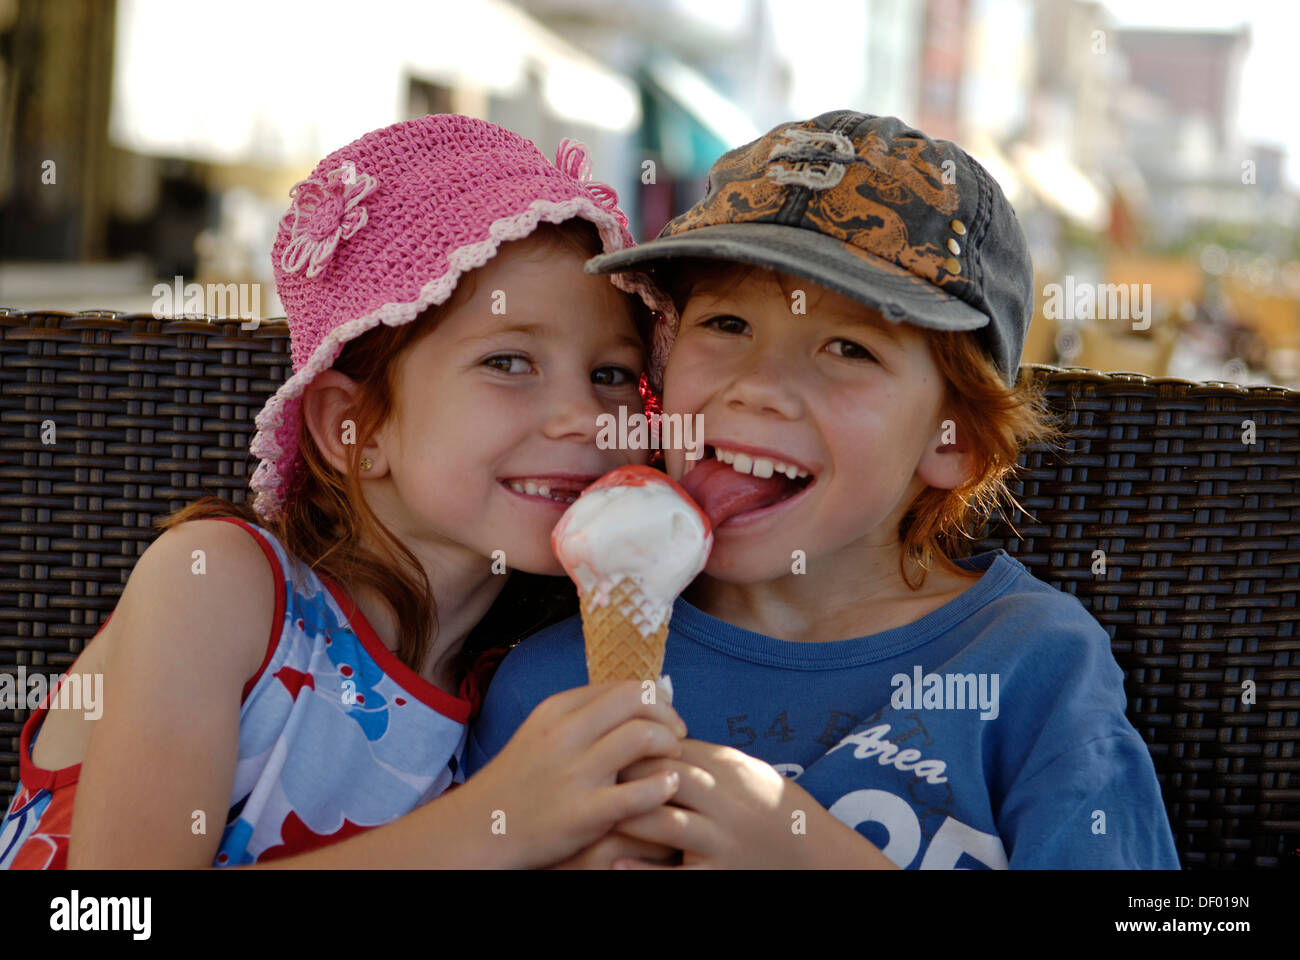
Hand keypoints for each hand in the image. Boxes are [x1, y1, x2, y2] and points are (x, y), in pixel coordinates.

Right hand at [461, 681, 687, 869]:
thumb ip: (583, 716)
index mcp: (557, 710)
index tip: (666, 718)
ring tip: (672, 762)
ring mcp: (573, 773)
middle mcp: (564, 734)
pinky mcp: (581, 813)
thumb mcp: (542, 732)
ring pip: (642, 738)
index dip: (655, 699)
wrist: (479, 827)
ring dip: (668, 747)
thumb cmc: (520, 781)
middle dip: (667, 716)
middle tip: (677, 737)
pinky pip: (638, 793)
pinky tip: (668, 788)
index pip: (623, 686)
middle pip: (637, 701)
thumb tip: (635, 701)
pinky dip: (662, 786)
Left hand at [609, 739, 898, 868]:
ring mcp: (722, 841)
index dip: (633, 746)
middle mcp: (725, 802)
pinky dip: (644, 870)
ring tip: (593, 815)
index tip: (603, 745)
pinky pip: (676, 874)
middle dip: (624, 776)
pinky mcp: (720, 875)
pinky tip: (613, 863)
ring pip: (665, 823)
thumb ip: (703, 755)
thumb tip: (658, 735)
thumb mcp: (743, 771)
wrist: (814, 853)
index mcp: (728, 770)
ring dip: (626, 818)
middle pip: (664, 779)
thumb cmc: (770, 806)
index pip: (672, 749)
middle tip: (587, 776)